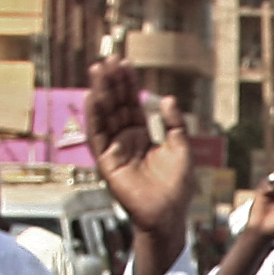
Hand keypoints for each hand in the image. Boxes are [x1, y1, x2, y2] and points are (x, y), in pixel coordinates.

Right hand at [83, 56, 200, 274]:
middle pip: (116, 106)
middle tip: (109, 59)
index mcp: (142, 136)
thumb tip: (166, 97)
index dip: (128, 84)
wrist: (169, 215)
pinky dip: (94, 117)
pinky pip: (97, 136)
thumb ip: (174, 123)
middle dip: (112, 83)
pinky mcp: (107, 163)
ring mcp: (115, 150)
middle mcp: (125, 141)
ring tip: (98, 69)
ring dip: (100, 93)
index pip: (132, 104)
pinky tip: (92, 96)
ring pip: (105, 116)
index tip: (124, 62)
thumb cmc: (177, 187)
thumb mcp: (181, 148)